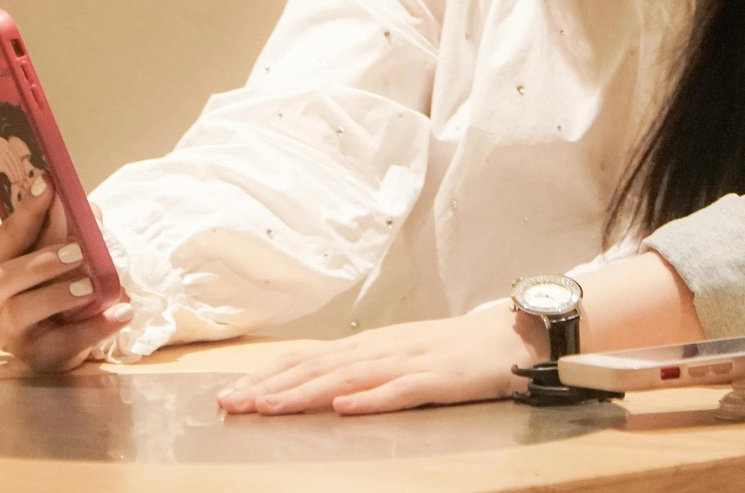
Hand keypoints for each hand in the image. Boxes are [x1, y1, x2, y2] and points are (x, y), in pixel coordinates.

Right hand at [0, 176, 131, 371]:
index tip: (48, 184)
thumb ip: (66, 228)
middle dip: (40, 261)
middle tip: (76, 252)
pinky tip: (122, 312)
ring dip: (59, 294)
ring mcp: (11, 333)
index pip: (2, 238)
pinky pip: (64, 343)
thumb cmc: (52, 283)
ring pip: (22, 311)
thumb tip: (83, 204)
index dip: (24, 211)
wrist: (64, 334)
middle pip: (2, 278)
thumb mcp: (58, 251)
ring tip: (91, 287)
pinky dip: (95, 327)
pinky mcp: (39, 356)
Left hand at [217, 307, 544, 415]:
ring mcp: (411, 361)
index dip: (268, 375)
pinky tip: (344, 409)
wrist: (514, 336)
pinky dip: (371, 399)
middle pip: (318, 366)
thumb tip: (316, 384)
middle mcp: (383, 348)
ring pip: (349, 377)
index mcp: (372, 344)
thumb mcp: (401, 355)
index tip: (230, 393)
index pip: (309, 358)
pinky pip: (402, 391)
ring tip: (268, 407)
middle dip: (271, 386)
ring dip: (304, 392)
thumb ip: (362, 368)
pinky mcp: (441, 379)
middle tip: (230, 404)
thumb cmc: (456, 351)